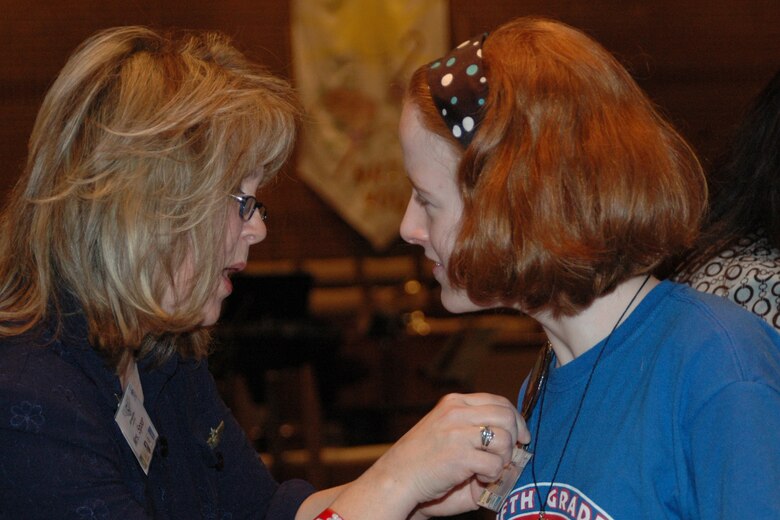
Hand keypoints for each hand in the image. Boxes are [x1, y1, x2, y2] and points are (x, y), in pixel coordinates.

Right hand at [324, 392, 526, 519]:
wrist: (396, 479)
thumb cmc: (423, 462)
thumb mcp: (448, 432)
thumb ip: (476, 430)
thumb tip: (514, 442)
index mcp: (454, 403)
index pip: (498, 401)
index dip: (516, 419)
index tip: (521, 436)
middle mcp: (457, 412)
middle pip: (507, 417)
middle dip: (516, 439)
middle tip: (510, 456)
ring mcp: (458, 432)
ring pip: (504, 439)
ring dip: (503, 459)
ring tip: (488, 469)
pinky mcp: (460, 455)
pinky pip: (496, 464)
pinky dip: (492, 476)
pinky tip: (477, 479)